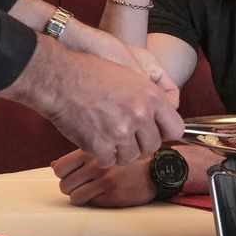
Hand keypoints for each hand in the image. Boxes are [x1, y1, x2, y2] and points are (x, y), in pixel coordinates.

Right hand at [0, 36, 184, 167]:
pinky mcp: (99, 145)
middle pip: (152, 147)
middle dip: (139, 144)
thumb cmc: (92, 73)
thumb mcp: (131, 77)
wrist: (60, 78)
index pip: (175, 129)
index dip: (163, 133)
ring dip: (120, 151)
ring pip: (131, 157)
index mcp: (152, 97)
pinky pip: (109, 162)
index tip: (153, 132)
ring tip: (107, 135)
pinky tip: (94, 140)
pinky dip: (101, 155)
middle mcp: (140, 115)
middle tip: (124, 135)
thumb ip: (149, 99)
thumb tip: (160, 120)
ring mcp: (120, 132)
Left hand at [52, 148, 157, 206]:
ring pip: (74, 196)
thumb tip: (55, 165)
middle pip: (64, 183)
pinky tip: (104, 194)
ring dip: (80, 196)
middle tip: (82, 185)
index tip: (72, 174)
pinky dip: (94, 201)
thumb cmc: (132, 157)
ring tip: (91, 191)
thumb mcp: (107, 148)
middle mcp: (96, 164)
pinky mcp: (112, 195)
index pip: (60, 167)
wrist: (159, 167)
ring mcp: (104, 180)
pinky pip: (90, 203)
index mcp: (94, 150)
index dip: (63, 174)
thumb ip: (81, 155)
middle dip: (71, 187)